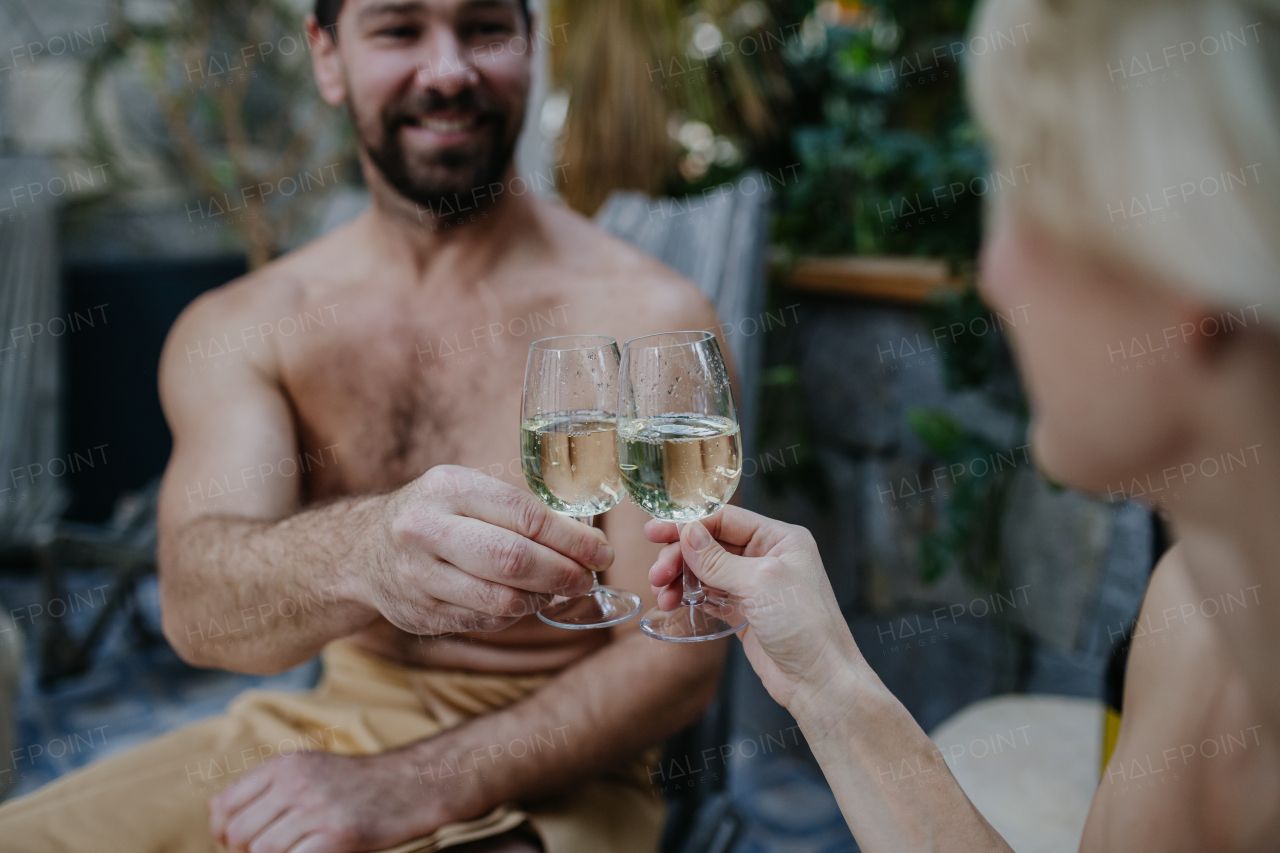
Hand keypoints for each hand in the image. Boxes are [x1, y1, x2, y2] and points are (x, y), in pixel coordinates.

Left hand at [210, 749, 453, 852]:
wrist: (411, 785)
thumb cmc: (357, 784)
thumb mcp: (309, 769)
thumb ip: (263, 787)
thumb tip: (214, 810)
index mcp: (286, 765)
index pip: (226, 805)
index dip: (222, 833)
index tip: (237, 843)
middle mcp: (297, 783)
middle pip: (240, 832)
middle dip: (243, 852)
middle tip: (264, 852)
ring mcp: (317, 809)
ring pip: (262, 850)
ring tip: (290, 851)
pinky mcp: (336, 835)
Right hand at [357, 465, 610, 635]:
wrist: (362, 549)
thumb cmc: (435, 514)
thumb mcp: (466, 491)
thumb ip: (517, 510)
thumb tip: (585, 539)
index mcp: (448, 488)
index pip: (524, 515)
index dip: (572, 539)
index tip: (601, 551)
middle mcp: (426, 530)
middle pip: (513, 561)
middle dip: (563, 573)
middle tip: (588, 578)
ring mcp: (418, 576)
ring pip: (501, 600)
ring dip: (543, 599)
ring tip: (562, 590)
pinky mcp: (420, 613)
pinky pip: (485, 621)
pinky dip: (516, 614)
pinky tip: (528, 601)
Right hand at [645, 507, 857, 708]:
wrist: (819, 681)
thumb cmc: (806, 627)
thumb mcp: (760, 583)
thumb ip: (719, 559)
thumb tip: (687, 533)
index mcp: (780, 539)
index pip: (726, 519)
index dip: (689, 523)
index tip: (656, 531)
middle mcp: (768, 557)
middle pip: (711, 544)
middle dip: (680, 555)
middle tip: (657, 573)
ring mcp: (755, 585)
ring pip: (706, 570)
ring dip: (680, 578)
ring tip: (662, 593)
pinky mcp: (744, 611)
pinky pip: (709, 594)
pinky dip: (689, 596)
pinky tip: (673, 601)